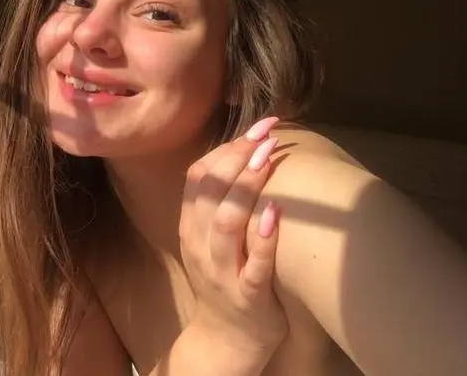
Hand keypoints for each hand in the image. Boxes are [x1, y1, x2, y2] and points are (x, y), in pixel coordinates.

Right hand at [179, 116, 286, 359]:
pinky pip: (253, 265)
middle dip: (236, 160)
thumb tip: (249, 153)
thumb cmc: (227, 280)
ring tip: (266, 160)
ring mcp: (222, 271)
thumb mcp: (211, 240)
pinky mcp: (247, 296)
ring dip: (245, 188)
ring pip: (225, 224)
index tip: (256, 126)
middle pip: (209, 194)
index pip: (197, 178)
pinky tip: (275, 213)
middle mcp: (201, 245)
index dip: (225, 148)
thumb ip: (222, 203)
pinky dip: (262, 238)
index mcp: (191, 227)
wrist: (226, 340)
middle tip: (263, 135)